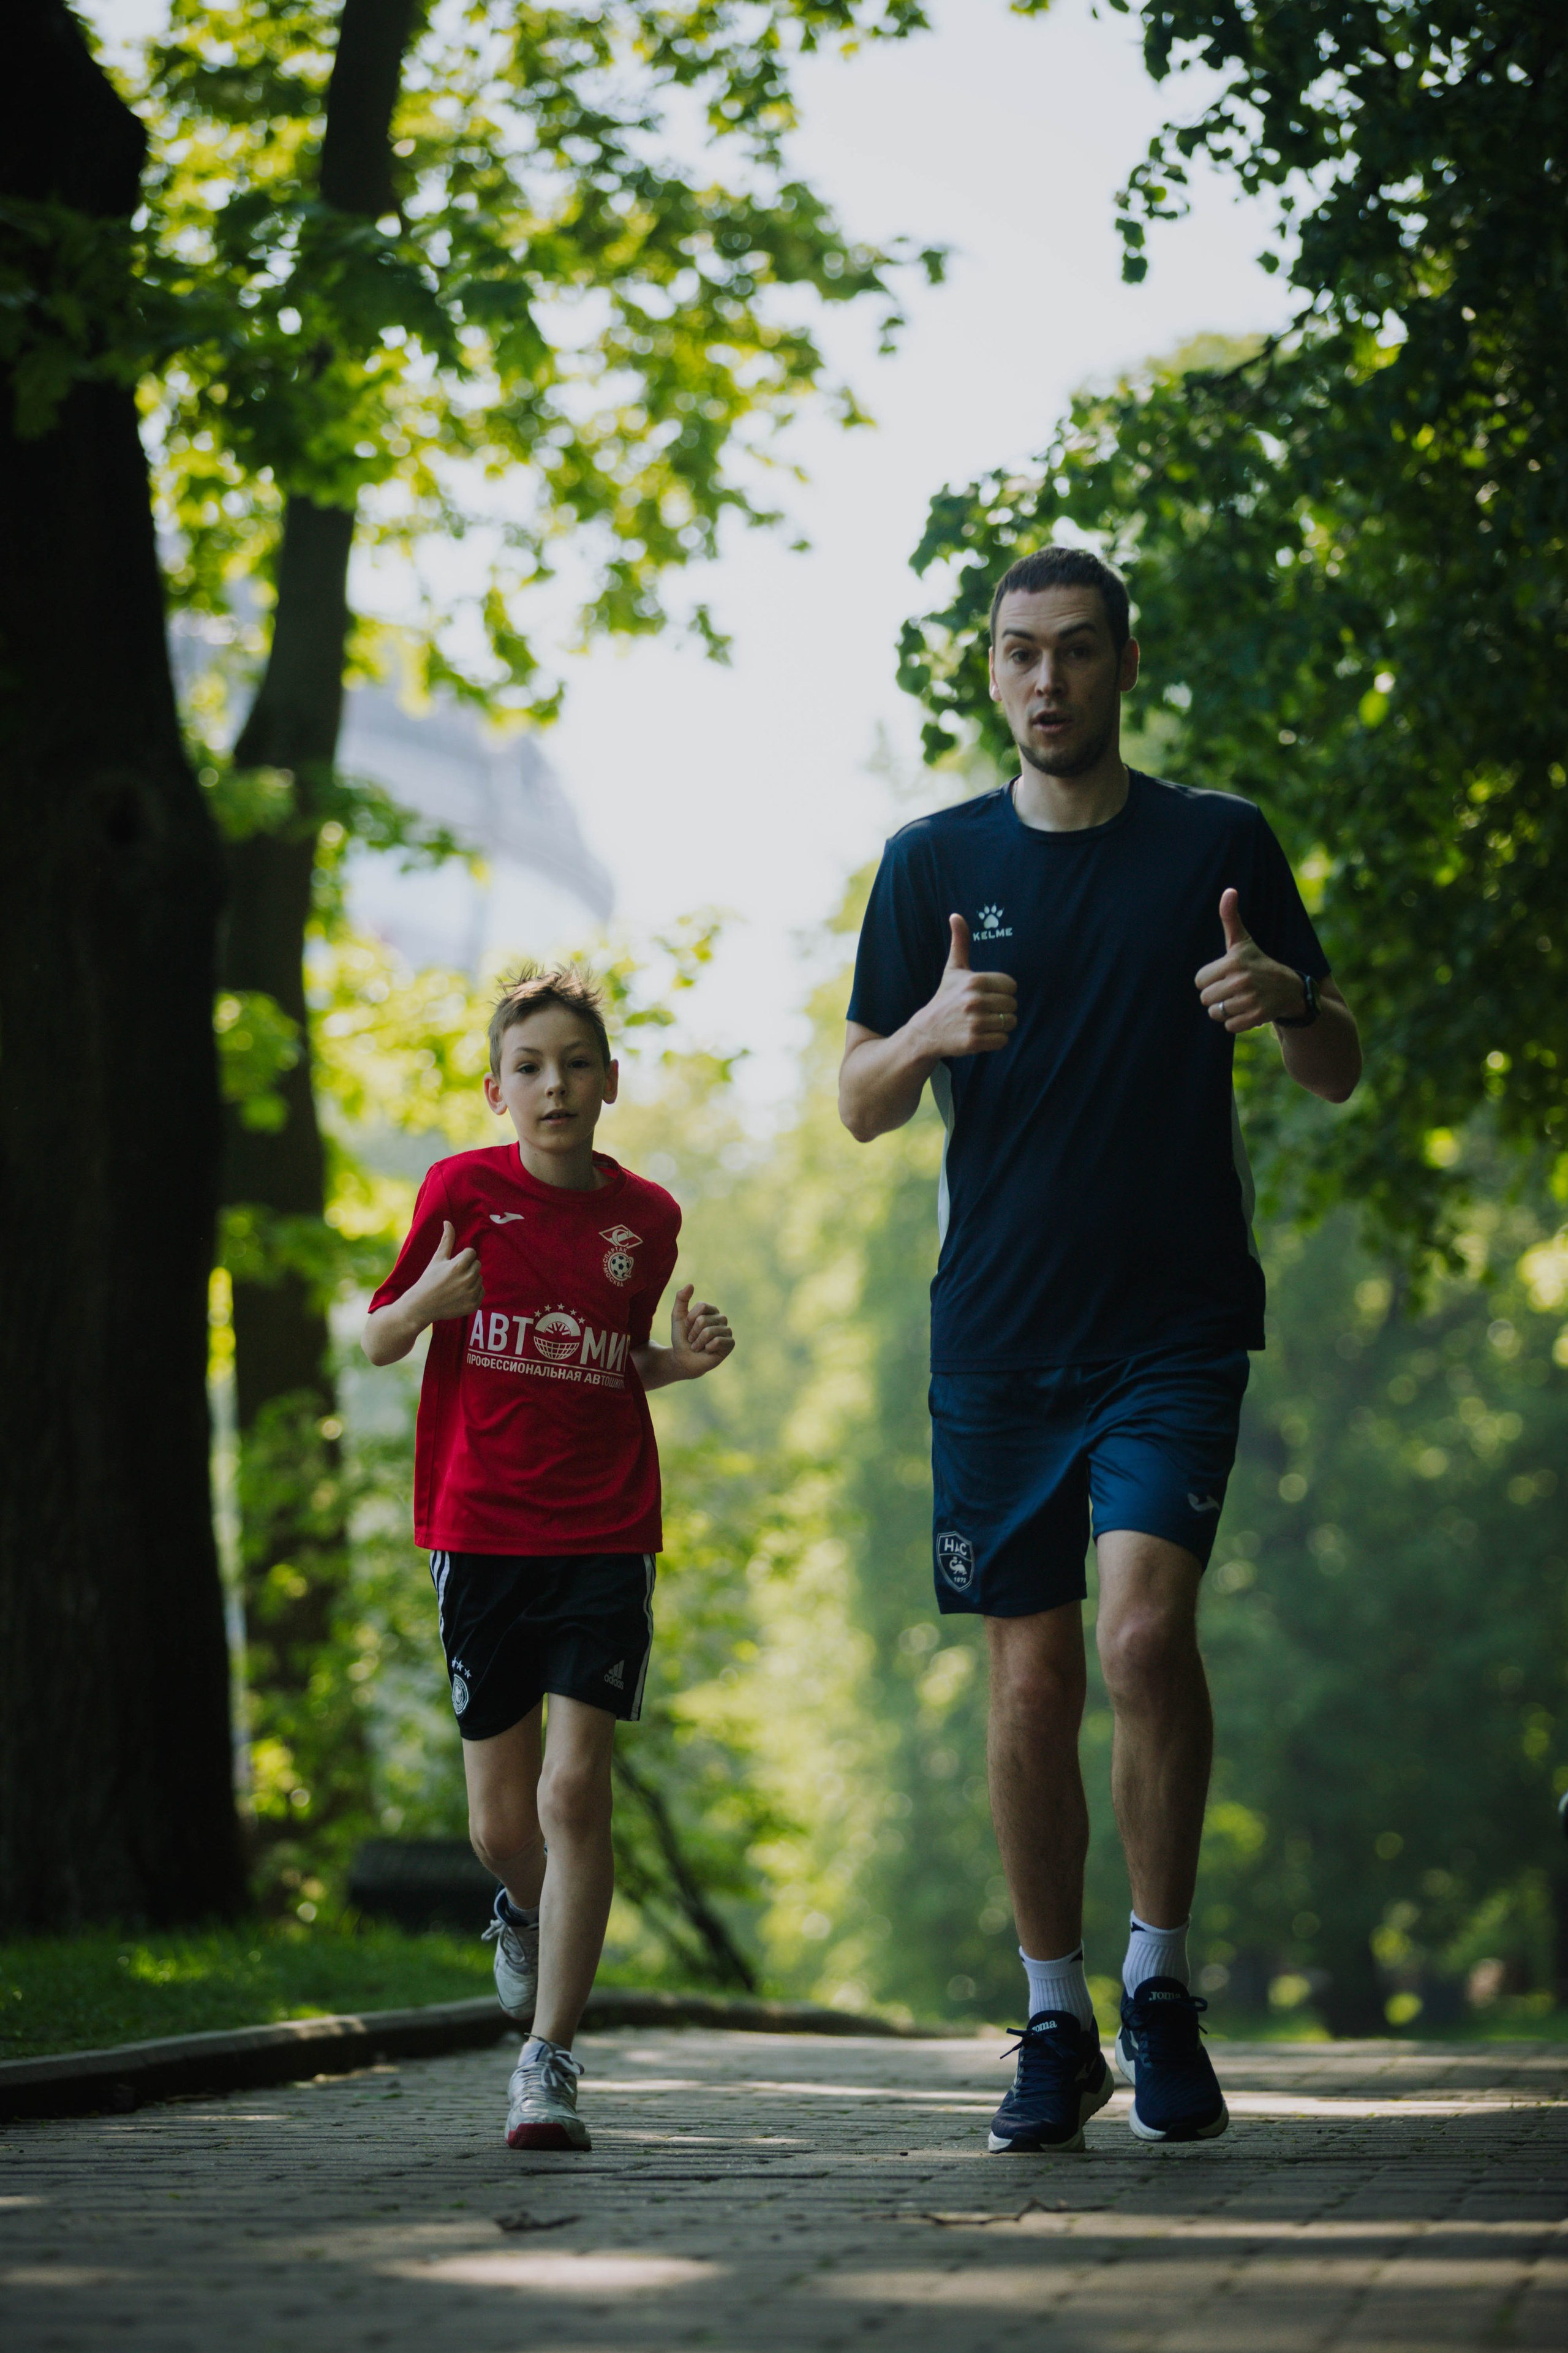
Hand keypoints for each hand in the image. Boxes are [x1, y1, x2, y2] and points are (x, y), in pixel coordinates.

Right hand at [409, 1221, 483, 1321]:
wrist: (422, 1306)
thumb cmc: (428, 1279)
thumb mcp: (437, 1258)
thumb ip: (447, 1240)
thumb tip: (448, 1222)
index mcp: (459, 1265)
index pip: (471, 1253)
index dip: (461, 1257)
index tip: (451, 1265)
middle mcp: (468, 1279)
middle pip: (477, 1265)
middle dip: (467, 1267)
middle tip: (452, 1276)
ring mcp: (471, 1293)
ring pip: (479, 1278)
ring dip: (470, 1279)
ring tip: (455, 1285)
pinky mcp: (474, 1304)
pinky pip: (481, 1291)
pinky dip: (473, 1292)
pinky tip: (459, 1294)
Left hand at [670, 1282, 733, 1378]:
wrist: (684, 1359)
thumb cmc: (682, 1338)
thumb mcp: (678, 1317)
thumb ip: (681, 1299)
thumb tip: (690, 1284)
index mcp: (711, 1310)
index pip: (701, 1306)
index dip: (690, 1318)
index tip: (688, 1326)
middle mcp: (721, 1318)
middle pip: (703, 1320)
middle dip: (693, 1333)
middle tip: (693, 1339)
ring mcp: (727, 1331)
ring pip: (709, 1332)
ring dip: (698, 1342)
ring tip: (699, 1346)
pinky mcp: (730, 1344)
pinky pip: (717, 1342)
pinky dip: (707, 1348)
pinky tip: (708, 1351)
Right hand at [912, 915, 1017, 1057]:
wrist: (927, 1031)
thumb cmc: (945, 998)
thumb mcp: (953, 969)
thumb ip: (960, 942)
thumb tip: (956, 915)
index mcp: (975, 980)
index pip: (1011, 986)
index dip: (1002, 992)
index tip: (986, 995)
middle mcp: (975, 1000)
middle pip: (1013, 1005)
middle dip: (1002, 1009)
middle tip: (984, 1011)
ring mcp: (974, 1022)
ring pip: (1010, 1023)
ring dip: (1000, 1025)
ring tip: (983, 1023)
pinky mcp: (974, 1042)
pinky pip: (1003, 1041)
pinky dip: (995, 1040)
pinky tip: (981, 1035)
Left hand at [1195, 890, 1308, 1032]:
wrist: (1289, 988)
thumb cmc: (1258, 963)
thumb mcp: (1243, 941)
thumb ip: (1230, 918)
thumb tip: (1229, 890)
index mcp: (1233, 962)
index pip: (1199, 981)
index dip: (1209, 980)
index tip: (1226, 975)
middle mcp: (1242, 980)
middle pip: (1206, 998)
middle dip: (1217, 996)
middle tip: (1234, 989)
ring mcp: (1250, 1000)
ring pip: (1216, 1013)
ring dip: (1226, 1010)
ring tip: (1241, 999)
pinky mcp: (1257, 1017)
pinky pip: (1229, 1027)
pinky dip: (1236, 1022)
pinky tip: (1248, 1010)